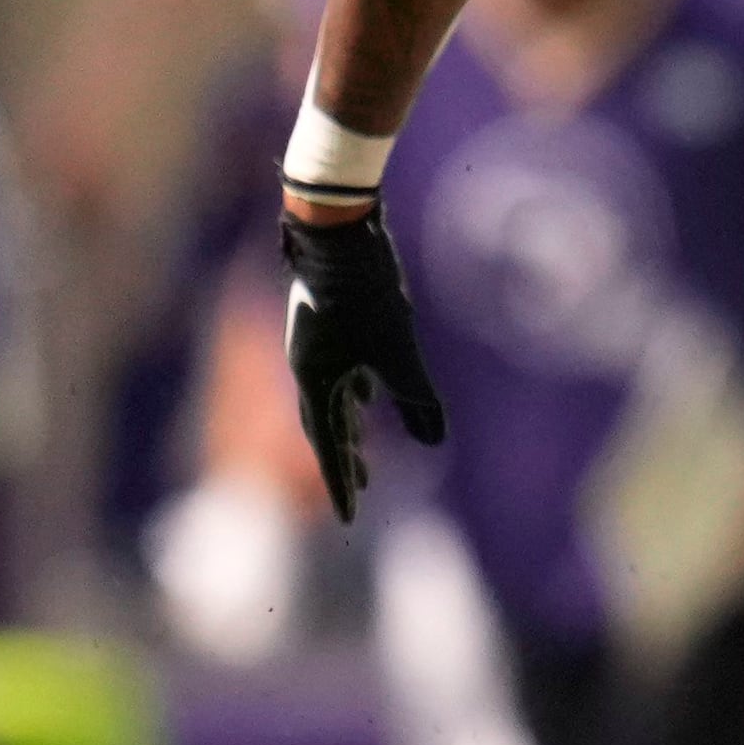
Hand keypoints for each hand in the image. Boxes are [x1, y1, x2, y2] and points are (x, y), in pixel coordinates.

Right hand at [276, 200, 446, 521]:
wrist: (337, 225)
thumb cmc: (365, 289)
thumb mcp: (400, 349)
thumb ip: (418, 396)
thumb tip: (435, 441)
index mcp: (314, 379)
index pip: (327, 446)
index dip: (341, 484)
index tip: (350, 519)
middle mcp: (307, 364)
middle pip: (325, 424)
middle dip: (344, 458)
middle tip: (362, 487)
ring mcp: (316, 340)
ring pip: (333, 395)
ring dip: (349, 422)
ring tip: (366, 447)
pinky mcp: (331, 319)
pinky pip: (341, 367)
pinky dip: (355, 386)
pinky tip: (371, 389)